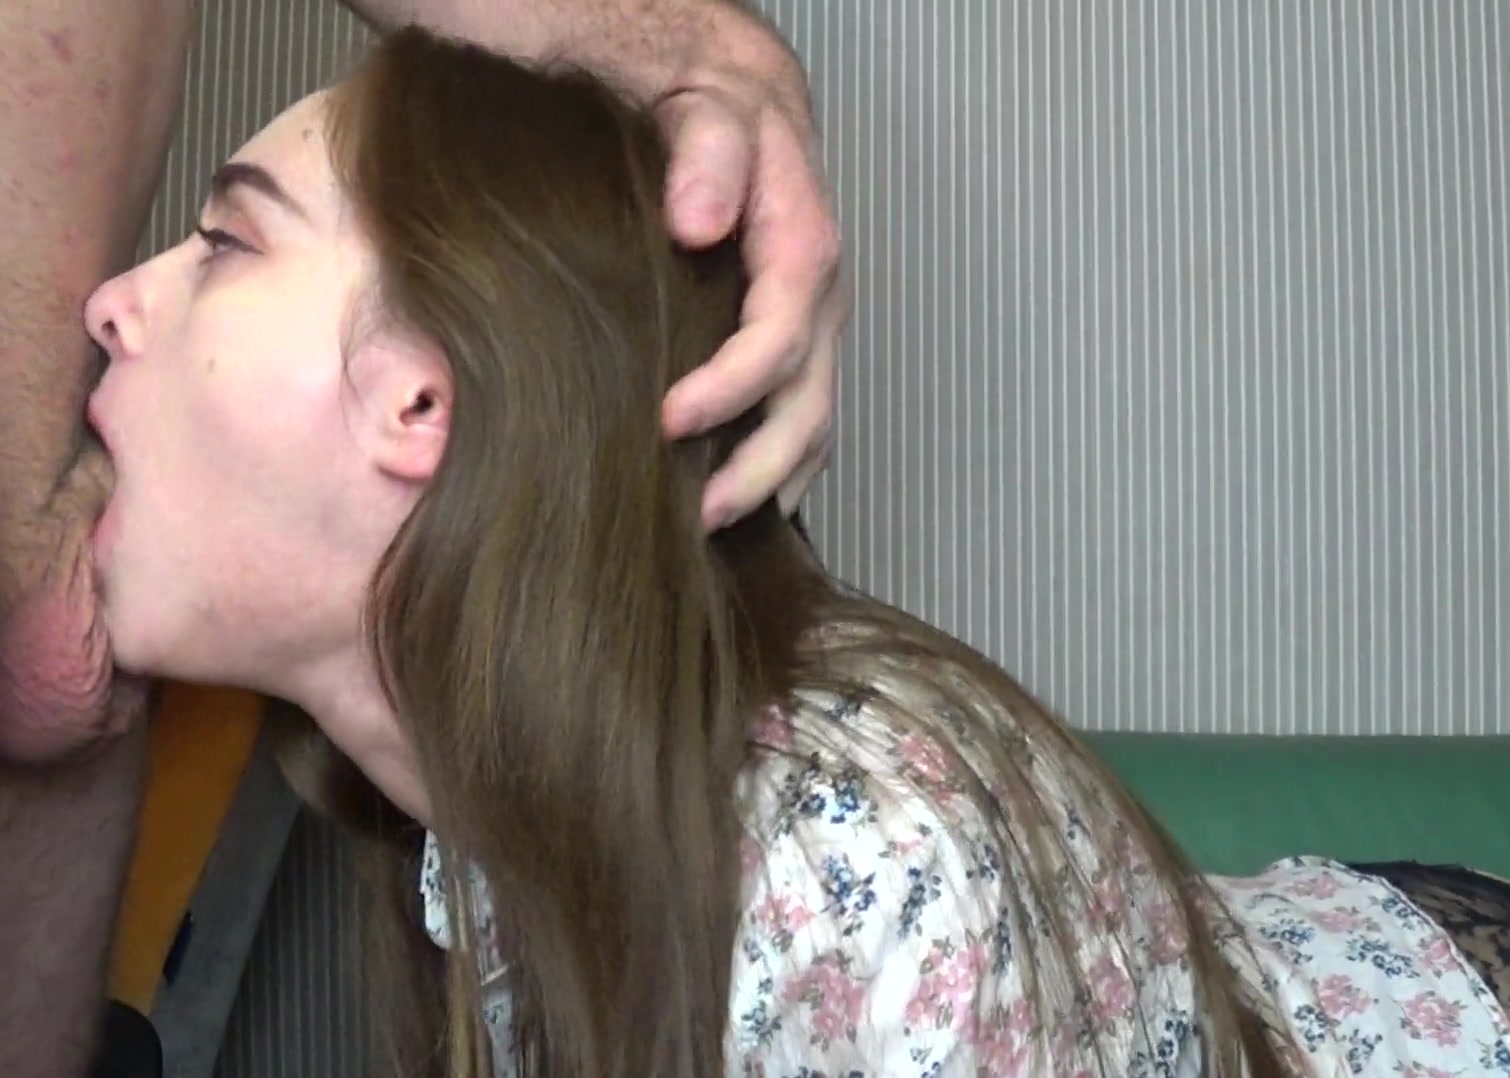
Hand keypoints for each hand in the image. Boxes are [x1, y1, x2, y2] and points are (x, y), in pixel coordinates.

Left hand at [647, 4, 843, 529]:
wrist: (742, 99)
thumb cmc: (718, 108)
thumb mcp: (708, 106)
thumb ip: (705, 154)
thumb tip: (697, 223)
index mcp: (805, 249)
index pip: (781, 340)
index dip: (731, 390)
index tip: (669, 420)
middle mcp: (822, 302)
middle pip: (812, 408)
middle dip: (759, 471)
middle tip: (697, 516)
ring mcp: (816, 331)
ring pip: (815, 427)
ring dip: (771, 485)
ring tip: (709, 527)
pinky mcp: (799, 347)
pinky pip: (802, 422)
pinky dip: (777, 471)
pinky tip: (734, 503)